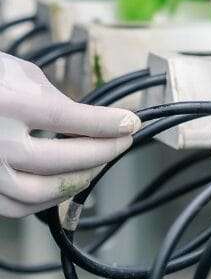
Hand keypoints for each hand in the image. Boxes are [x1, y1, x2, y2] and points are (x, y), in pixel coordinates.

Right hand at [0, 53, 139, 217]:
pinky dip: (49, 199)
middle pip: (61, 159)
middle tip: (123, 142)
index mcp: (4, 103)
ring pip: (42, 191)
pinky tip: (66, 182)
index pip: (70, 118)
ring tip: (98, 164)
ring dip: (80, 179)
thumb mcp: (13, 71)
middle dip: (103, 151)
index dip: (107, 123)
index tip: (131, 123)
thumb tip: (87, 121)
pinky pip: (18, 207)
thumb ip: (51, 97)